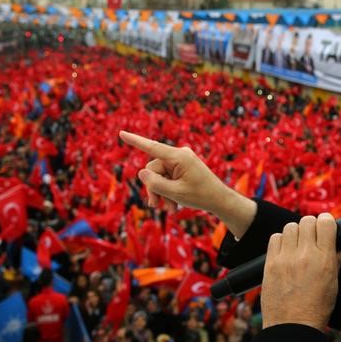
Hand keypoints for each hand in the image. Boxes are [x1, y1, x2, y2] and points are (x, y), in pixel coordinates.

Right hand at [119, 130, 256, 237]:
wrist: (220, 200)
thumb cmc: (201, 196)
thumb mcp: (175, 193)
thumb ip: (156, 183)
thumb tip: (141, 172)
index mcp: (179, 157)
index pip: (152, 147)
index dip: (135, 141)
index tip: (121, 133)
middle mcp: (179, 155)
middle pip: (153, 169)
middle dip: (154, 188)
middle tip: (157, 206)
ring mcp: (181, 161)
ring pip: (159, 176)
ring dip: (161, 192)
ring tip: (170, 208)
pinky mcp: (182, 167)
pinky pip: (167, 177)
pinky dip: (168, 190)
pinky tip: (173, 204)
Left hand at [260, 213, 340, 330]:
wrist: (292, 327)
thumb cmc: (316, 308)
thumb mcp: (333, 284)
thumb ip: (339, 261)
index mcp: (324, 259)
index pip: (325, 223)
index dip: (326, 221)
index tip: (326, 226)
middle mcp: (304, 255)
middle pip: (307, 221)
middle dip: (311, 226)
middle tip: (312, 237)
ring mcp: (285, 258)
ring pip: (290, 227)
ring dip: (295, 232)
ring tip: (298, 245)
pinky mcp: (270, 264)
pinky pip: (274, 238)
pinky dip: (280, 240)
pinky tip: (285, 251)